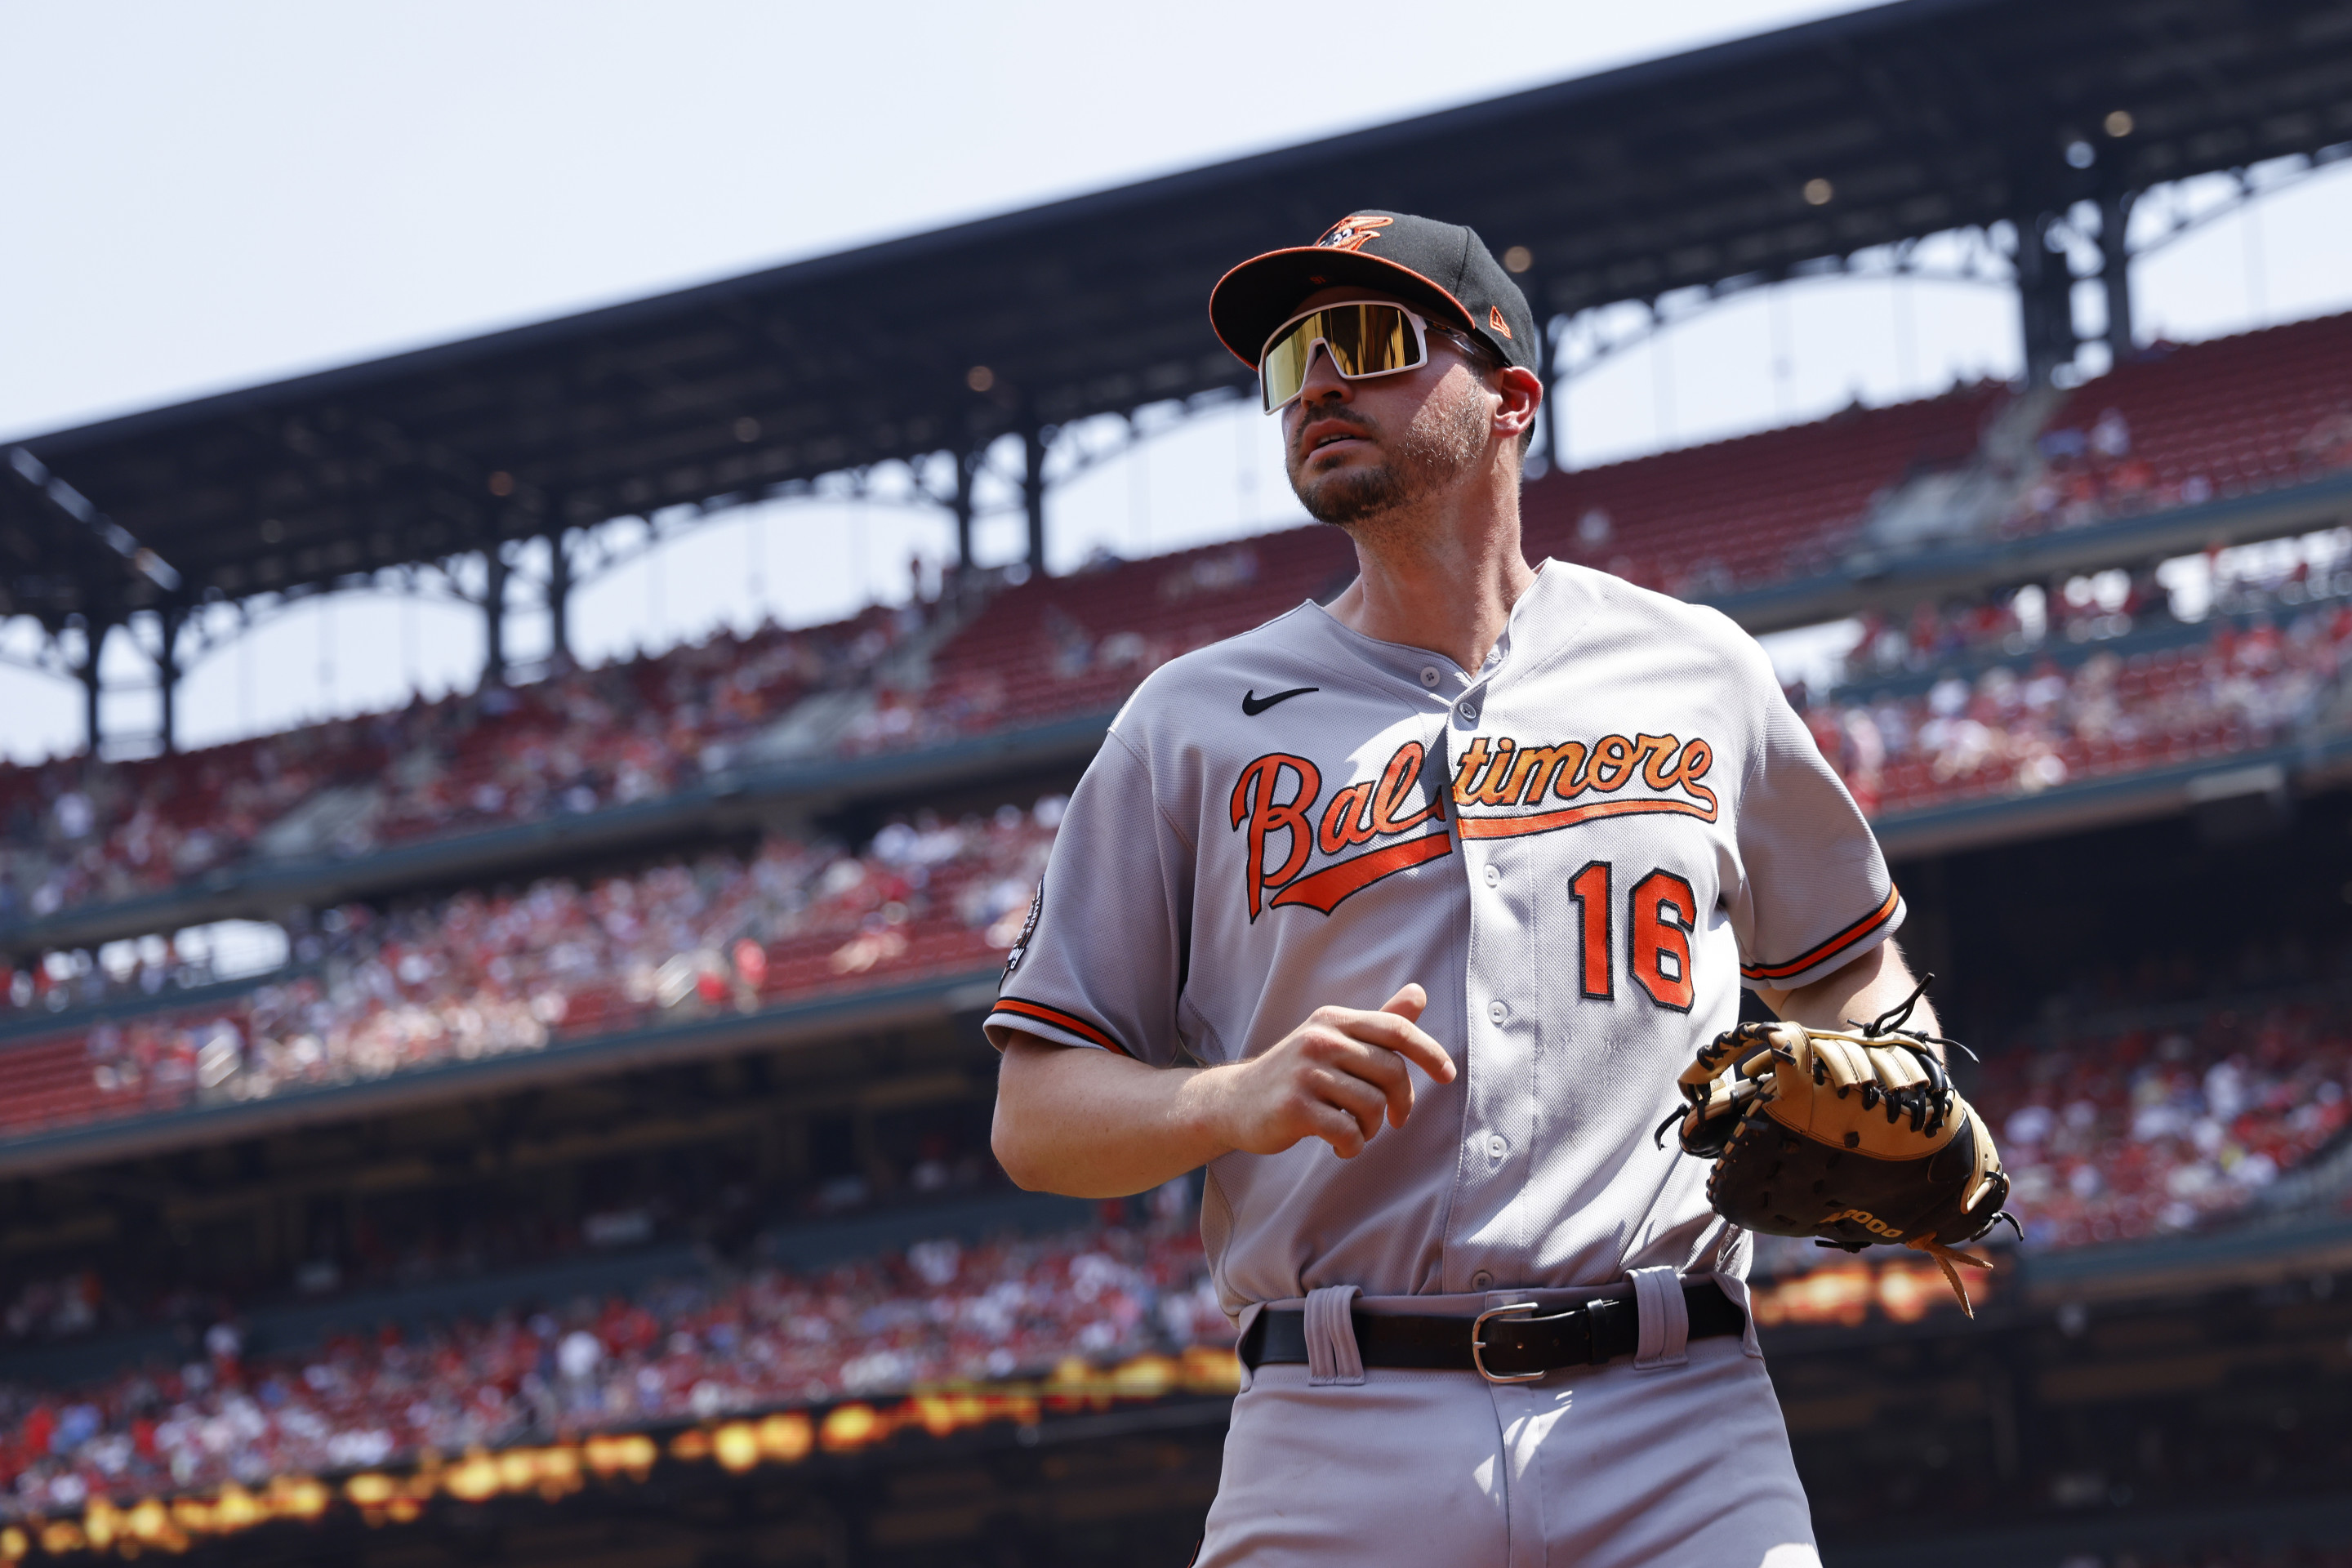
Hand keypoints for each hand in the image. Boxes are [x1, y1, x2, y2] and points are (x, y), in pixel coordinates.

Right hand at [1199, 985, 1455, 1159]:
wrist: (1234, 1102)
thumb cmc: (1295, 1072)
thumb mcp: (1333, 1040)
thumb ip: (1378, 1022)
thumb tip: (1419, 993)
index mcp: (1334, 1020)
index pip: (1396, 1030)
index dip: (1429, 1052)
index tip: (1447, 1076)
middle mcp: (1320, 1040)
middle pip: (1391, 1072)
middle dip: (1400, 1103)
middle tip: (1392, 1120)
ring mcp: (1306, 1073)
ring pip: (1372, 1107)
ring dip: (1372, 1129)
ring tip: (1354, 1131)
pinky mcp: (1294, 1107)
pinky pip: (1348, 1133)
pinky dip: (1352, 1147)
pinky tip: (1339, 1146)